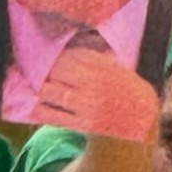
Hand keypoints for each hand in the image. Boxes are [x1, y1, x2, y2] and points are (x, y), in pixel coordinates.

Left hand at [36, 45, 159, 141]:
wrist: (141, 120)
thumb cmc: (126, 90)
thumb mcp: (117, 68)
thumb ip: (96, 57)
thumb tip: (68, 47)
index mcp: (102, 67)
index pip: (68, 55)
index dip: (52, 55)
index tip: (43, 55)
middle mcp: (94, 85)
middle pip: (56, 71)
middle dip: (42, 70)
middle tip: (30, 68)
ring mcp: (88, 105)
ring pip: (52, 92)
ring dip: (39, 89)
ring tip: (32, 86)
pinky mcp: (84, 124)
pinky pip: (55, 116)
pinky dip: (41, 110)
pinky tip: (34, 106)